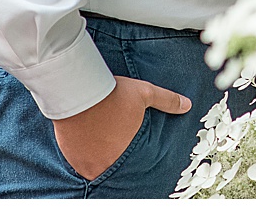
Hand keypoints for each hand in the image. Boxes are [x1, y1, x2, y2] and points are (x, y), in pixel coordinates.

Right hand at [51, 75, 190, 180]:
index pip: (129, 165)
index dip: (128, 157)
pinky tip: (83, 140)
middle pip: (109, 166)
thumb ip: (167, 101)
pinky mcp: (67, 153)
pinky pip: (75, 160)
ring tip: (98, 141)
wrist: (78, 90)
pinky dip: (80, 152)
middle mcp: (101, 163)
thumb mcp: (145, 94)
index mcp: (122, 154)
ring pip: (91, 165)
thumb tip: (187, 105)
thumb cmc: (113, 94)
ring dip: (95, 156)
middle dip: (111, 157)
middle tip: (111, 145)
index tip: (127, 151)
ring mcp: (82, 161)